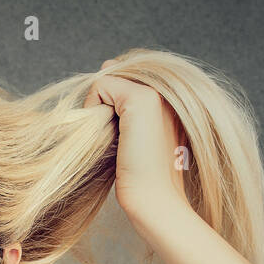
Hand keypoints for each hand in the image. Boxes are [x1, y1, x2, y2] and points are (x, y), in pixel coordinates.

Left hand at [85, 61, 189, 223]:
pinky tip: (109, 133)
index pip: (126, 76)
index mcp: (170, 96)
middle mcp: (167, 87)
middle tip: (119, 137)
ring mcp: (157, 90)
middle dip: (106, 102)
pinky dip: (94, 107)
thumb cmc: (140, 175)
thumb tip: (106, 64)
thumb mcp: (131, 131)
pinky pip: (101, 84)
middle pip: (116, 74)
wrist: (154, 199)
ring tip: (118, 137)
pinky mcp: (142, 99)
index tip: (123, 133)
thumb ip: (122, 101)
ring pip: (109, 78)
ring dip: (100, 108)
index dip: (112, 101)